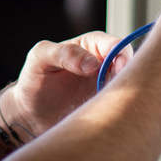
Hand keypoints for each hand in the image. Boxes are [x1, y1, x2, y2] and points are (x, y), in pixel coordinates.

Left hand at [0, 31, 132, 138]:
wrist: (30, 114)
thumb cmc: (34, 79)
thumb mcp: (40, 57)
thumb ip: (64, 53)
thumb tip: (93, 64)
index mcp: (90, 46)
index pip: (114, 44)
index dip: (120, 54)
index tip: (117, 68)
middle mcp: (104, 65)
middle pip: (129, 65)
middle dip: (130, 74)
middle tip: (119, 87)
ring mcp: (108, 87)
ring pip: (131, 87)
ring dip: (128, 93)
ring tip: (113, 103)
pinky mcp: (107, 108)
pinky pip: (124, 107)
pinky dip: (124, 110)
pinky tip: (114, 115)